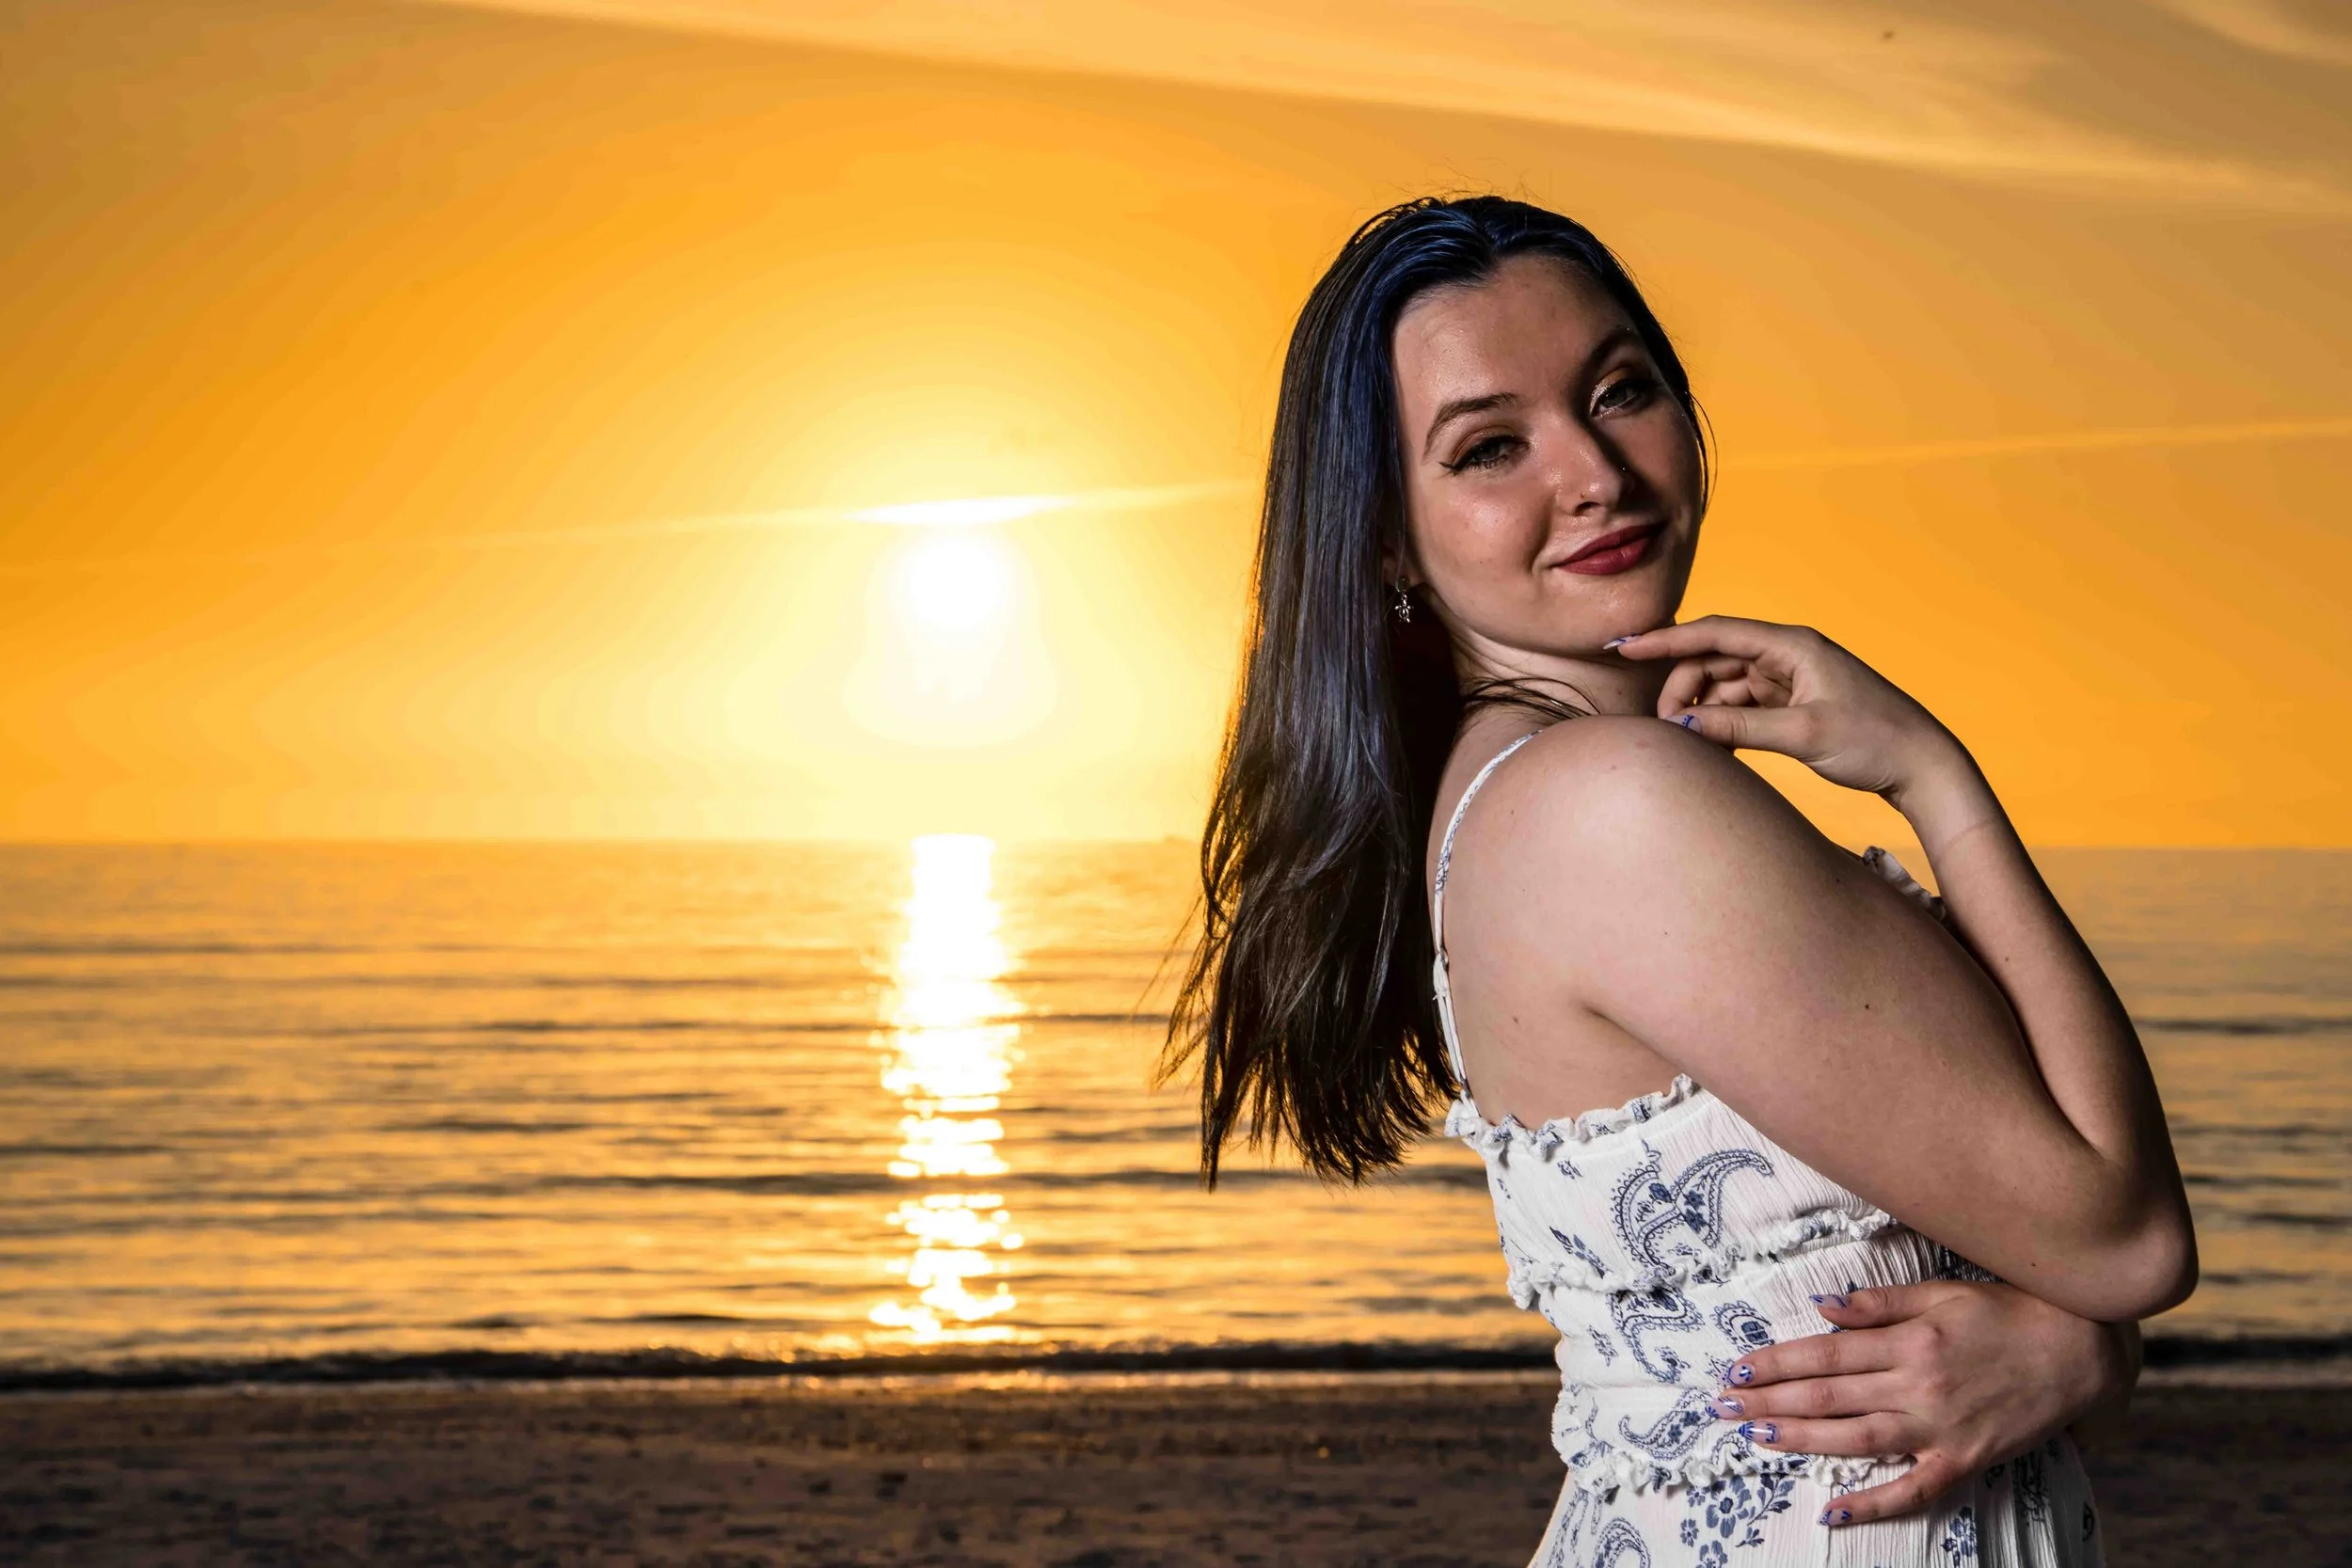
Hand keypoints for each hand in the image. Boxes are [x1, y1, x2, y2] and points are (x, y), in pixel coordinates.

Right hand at [1610, 615, 1964, 806]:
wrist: (1922, 766)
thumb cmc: (1875, 741)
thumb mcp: (1803, 735)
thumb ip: (1739, 728)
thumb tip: (1681, 725)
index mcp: (1793, 645)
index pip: (1715, 633)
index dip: (1666, 640)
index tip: (1624, 647)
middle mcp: (1788, 656)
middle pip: (1714, 660)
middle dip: (1683, 688)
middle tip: (1667, 727)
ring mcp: (1790, 681)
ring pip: (1724, 686)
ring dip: (1702, 710)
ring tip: (1691, 742)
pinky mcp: (1793, 705)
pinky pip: (1742, 707)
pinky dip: (1723, 723)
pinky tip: (1714, 747)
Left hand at [1711, 1281, 2133, 1526]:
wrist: (2082, 1351)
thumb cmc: (2011, 1312)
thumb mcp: (1943, 1292)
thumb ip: (1880, 1302)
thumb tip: (1823, 1308)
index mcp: (1909, 1339)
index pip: (1825, 1353)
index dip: (1778, 1361)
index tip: (1739, 1368)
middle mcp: (1918, 1385)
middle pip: (1829, 1395)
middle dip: (1771, 1401)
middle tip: (1724, 1406)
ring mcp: (1940, 1428)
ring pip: (1856, 1439)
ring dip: (1801, 1439)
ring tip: (1756, 1439)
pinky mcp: (1964, 1459)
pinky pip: (1911, 1489)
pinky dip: (1872, 1504)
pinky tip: (1832, 1510)